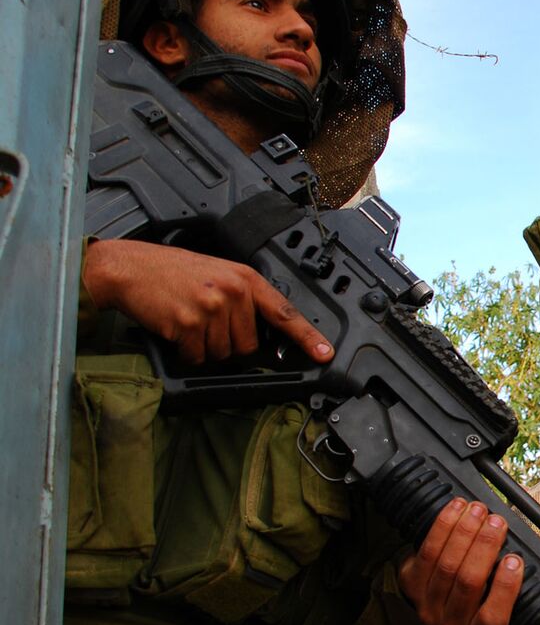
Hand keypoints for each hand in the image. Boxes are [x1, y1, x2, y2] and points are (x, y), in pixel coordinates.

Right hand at [82, 239, 333, 364]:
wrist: (129, 267)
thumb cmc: (171, 272)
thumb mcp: (217, 274)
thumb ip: (242, 298)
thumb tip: (258, 334)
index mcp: (244, 279)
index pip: (284, 312)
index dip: (307, 337)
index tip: (324, 354)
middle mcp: (233, 293)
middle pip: (248, 345)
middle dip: (227, 343)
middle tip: (205, 321)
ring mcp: (211, 308)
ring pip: (222, 354)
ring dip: (204, 348)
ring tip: (187, 320)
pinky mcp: (188, 324)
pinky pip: (197, 357)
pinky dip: (186, 352)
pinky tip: (175, 330)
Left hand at [397, 499, 522, 624]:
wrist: (437, 608)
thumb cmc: (478, 602)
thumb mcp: (498, 605)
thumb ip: (510, 587)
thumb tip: (521, 553)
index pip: (492, 617)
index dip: (505, 588)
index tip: (515, 560)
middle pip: (468, 582)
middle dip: (484, 546)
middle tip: (497, 522)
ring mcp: (427, 606)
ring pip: (447, 564)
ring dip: (464, 531)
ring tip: (478, 510)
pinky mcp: (410, 584)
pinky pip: (427, 551)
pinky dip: (443, 526)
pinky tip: (456, 509)